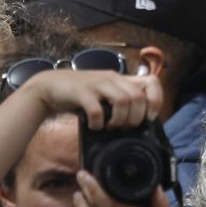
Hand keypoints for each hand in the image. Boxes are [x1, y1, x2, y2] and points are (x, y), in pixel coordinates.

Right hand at [22, 69, 162, 129]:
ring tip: (110, 127)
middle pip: (138, 96)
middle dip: (135, 118)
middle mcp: (112, 78)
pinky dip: (98, 123)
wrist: (50, 87)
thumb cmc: (80, 95)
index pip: (152, 82)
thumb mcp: (104, 94)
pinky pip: (97, 110)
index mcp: (120, 79)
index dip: (156, 101)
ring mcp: (97, 84)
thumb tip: (139, 124)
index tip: (148, 117)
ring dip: (119, 120)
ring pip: (123, 101)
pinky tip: (94, 126)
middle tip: (124, 128)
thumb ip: (120, 102)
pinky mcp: (82, 92)